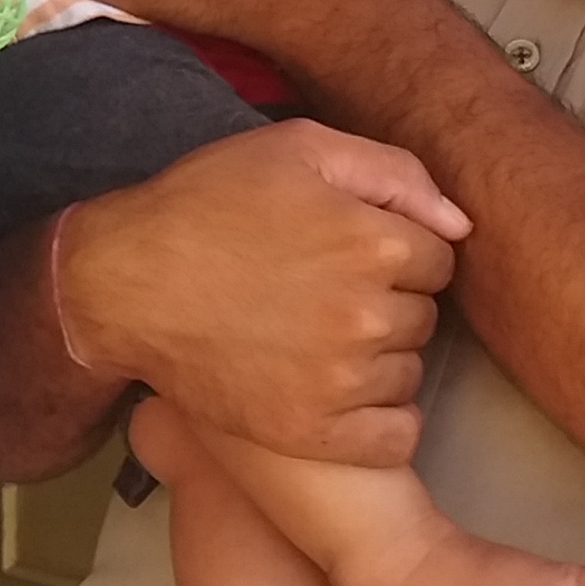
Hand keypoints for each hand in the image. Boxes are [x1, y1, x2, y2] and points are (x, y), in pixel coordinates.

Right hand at [59, 121, 460, 467]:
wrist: (123, 283)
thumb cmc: (207, 205)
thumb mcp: (296, 149)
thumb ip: (393, 173)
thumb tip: (460, 225)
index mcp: (374, 241)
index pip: (439, 258)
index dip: (395, 251)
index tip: (346, 254)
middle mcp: (367, 314)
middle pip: (424, 317)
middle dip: (386, 303)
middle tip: (322, 294)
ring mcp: (341, 380)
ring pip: (409, 373)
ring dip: (379, 360)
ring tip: (317, 340)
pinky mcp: (312, 431)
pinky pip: (394, 436)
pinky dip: (378, 421)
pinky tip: (338, 395)